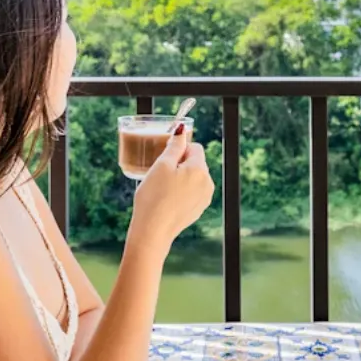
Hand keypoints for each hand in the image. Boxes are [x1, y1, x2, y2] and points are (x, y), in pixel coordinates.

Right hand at [130, 124, 213, 248]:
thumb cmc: (154, 197)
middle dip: (179, 164)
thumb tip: (182, 130)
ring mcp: (204, 198)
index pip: (194, 147)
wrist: (153, 230)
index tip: (164, 161)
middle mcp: (208, 183)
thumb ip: (174, 146)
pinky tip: (167, 200)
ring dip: (180, 178)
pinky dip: (181, 191)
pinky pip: (192, 192)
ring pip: (193, 178)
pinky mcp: (198, 209)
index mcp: (200, 169)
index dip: (178, 150)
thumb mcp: (161, 165)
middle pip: (195, 162)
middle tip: (161, 176)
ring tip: (163, 189)